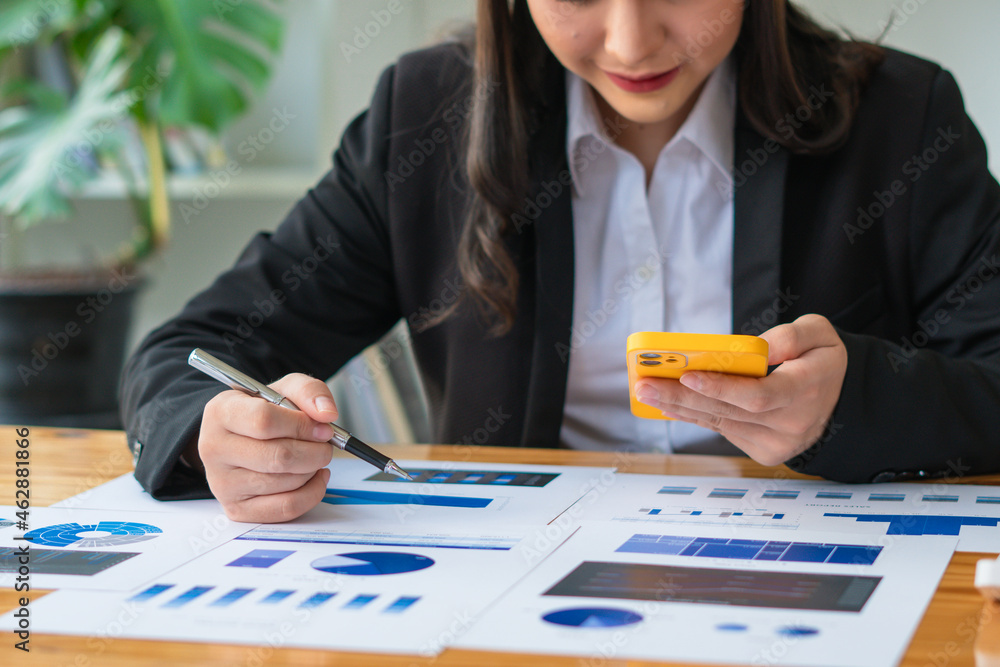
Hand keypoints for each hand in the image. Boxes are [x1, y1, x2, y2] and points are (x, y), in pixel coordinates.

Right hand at [197, 373, 336, 522]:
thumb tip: (327, 414)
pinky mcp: (236, 508)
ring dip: (313, 470)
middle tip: (326, 445)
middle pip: (278, 457)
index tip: (323, 428)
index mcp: (221, 412)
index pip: (264, 421)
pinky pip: (285, 508)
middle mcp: (213, 449)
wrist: (242, 437)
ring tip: (314, 457)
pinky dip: (311, 493)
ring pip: (285, 483)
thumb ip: (309, 391)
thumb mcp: (285, 389)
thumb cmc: (264, 412)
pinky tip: (314, 477)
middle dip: (315, 452)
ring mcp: (221, 483)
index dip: (302, 426)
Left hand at [633, 314, 847, 465]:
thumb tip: (753, 350)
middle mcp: (792, 422)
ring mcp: (777, 442)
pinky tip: (669, 403)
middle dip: (681, 396)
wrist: (840, 400)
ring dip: (679, 407)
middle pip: (728, 412)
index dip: (720, 387)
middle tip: (645, 384)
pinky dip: (694, 415)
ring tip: (646, 391)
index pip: (758, 395)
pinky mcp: (764, 451)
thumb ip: (790, 336)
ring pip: (720, 423)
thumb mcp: (820, 333)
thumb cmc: (821, 360)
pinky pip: (723, 430)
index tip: (687, 375)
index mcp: (807, 389)